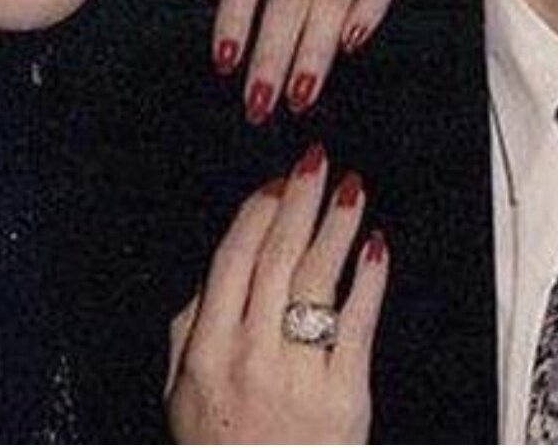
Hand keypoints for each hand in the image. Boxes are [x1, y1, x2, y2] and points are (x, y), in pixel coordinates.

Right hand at [165, 146, 387, 443]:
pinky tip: (376, 246)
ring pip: (316, 279)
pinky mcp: (344, 397)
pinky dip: (368, 278)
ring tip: (351, 189)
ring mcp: (297, 376)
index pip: (233, 258)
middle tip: (318, 161)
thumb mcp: (181, 396)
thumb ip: (189, 328)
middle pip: (276, 256)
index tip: (277, 181)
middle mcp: (248, 356)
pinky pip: (358, 322)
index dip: (258, 211)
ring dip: (336, 226)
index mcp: (206, 350)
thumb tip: (216, 269)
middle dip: (300, 200)